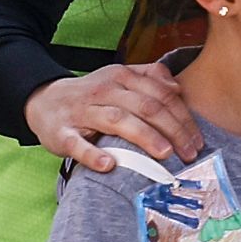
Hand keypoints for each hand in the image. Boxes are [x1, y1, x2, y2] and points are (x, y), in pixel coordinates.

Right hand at [26, 61, 200, 174]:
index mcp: (120, 77)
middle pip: (145, 106)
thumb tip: (178, 89)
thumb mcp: (118, 80)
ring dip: (143, 136)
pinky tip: (109, 165)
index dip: (183, 117)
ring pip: (117, 120)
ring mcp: (82, 111)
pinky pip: (78, 143)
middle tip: (189, 153)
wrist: (43, 101)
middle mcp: (103, 90)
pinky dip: (93, 154)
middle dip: (172, 129)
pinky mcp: (62, 133)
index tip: (197, 141)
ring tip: (164, 154)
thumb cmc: (91, 96)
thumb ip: (149, 79)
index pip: (160, 94)